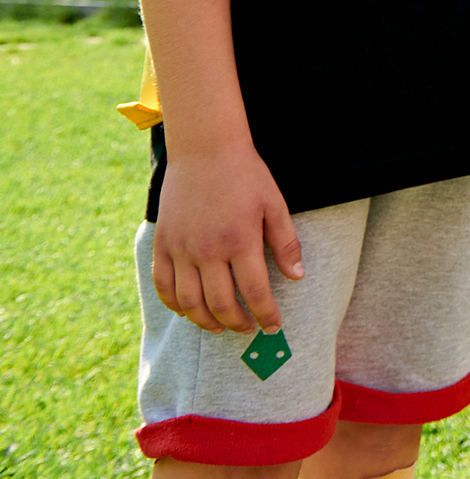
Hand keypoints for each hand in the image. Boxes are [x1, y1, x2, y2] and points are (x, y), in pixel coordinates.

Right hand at [152, 144, 301, 334]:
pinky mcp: (162, 244)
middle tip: (248, 328)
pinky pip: (163, 285)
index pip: (255, 292)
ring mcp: (181, 248)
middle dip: (237, 323)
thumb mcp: (274, 205)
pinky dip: (174, 305)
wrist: (205, 150)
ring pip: (189, 302)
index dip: (266, 314)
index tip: (273, 325)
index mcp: (240, 241)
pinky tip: (189, 310)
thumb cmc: (246, 176)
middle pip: (220, 304)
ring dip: (206, 321)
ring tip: (220, 326)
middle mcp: (207, 250)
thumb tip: (297, 277)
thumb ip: (286, 243)